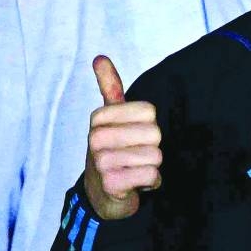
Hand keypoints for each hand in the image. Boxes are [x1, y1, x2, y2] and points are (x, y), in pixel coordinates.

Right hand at [83, 55, 161, 219]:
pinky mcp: (111, 184)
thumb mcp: (110, 118)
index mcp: (99, 117)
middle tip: (135, 156)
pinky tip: (135, 184)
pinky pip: (151, 176)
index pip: (149, 112)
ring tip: (134, 169)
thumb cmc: (111, 150)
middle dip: (152, 148)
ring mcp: (101, 162)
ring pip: (155, 156)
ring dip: (151, 167)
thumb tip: (99, 57)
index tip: (132, 136)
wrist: (101, 194)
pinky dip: (150, 182)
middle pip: (154, 134)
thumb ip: (110, 87)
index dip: (148, 126)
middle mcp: (96, 137)